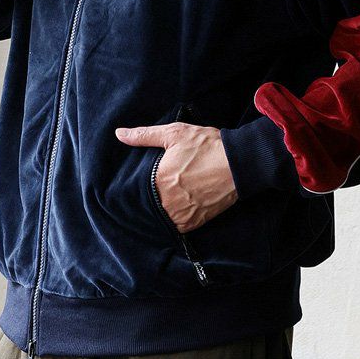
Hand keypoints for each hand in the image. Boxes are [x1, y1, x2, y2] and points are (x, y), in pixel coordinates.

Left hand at [115, 120, 238, 232]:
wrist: (240, 163)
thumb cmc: (207, 147)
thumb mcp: (176, 133)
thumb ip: (145, 135)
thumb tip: (119, 134)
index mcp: (158, 181)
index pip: (135, 189)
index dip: (139, 184)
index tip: (146, 179)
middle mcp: (166, 202)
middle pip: (148, 204)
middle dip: (151, 196)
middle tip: (161, 186)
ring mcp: (181, 215)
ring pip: (161, 216)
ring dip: (163, 208)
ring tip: (170, 196)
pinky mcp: (195, 222)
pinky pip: (177, 225)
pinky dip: (177, 217)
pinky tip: (180, 204)